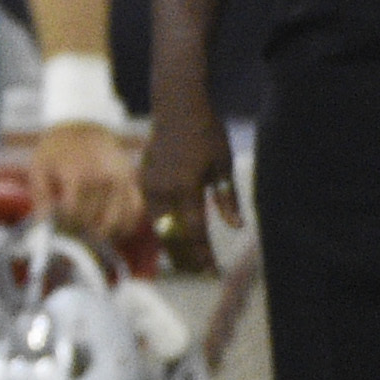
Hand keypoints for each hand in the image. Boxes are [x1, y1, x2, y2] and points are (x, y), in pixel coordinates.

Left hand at [31, 121, 141, 243]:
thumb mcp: (39, 168)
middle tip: (74, 232)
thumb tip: (44, 225)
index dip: (65, 225)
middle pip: (94, 219)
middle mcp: (102, 178)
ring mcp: (120, 180)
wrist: (83, 126)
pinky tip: (115, 230)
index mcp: (77, 175)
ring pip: (117, 220)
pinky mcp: (132, 180)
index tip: (60, 226)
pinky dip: (127, 224)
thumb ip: (40, 197)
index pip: (74, 214)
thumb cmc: (56, 151)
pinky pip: (135, 209)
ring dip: (104, 232)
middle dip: (82, 230)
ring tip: (92, 234)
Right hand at [141, 89, 238, 275]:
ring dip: (172, 241)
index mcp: (185, 188)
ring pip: (158, 224)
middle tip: (199, 270)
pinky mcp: (143, 179)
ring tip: (187, 256)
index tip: (212, 272)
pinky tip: (174, 231)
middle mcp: (162, 190)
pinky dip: (164, 223)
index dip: (204, 254)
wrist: (176, 107)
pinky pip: (153, 209)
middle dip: (185, 254)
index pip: (195, 231)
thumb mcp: (223, 165)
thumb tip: (236, 226)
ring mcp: (149, 185)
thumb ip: (228, 198)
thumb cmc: (206, 133)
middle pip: (171, 233)